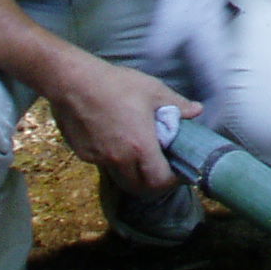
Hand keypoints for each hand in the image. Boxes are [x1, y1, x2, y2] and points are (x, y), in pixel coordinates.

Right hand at [47, 54, 199, 192]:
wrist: (74, 82)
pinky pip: (104, 164)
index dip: (172, 181)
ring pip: (121, 177)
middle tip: (161, 169)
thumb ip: (176, 104)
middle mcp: (119, 159)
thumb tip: (196, 110)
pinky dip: (115, 160)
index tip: (178, 172)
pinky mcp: (84, 154)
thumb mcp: (152, 91)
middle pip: (139, 187)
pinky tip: (117, 140)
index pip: (159, 180)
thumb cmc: (116, 84)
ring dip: (133, 174)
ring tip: (141, 155)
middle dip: (153, 183)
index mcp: (140, 146)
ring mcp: (100, 159)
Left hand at [141, 0, 232, 130]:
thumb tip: (149, 75)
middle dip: (205, 123)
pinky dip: (202, 99)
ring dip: (204, 112)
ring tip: (184, 127)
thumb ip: (158, 54)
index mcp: (211, 62)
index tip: (198, 139)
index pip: (217, 101)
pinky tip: (185, 106)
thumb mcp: (167, 30)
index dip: (210, 123)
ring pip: (214, 94)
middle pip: (217, 102)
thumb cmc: (185, 6)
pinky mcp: (212, 56)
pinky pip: (210, 85)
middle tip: (186, 139)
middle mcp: (218, 65)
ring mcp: (217, 60)